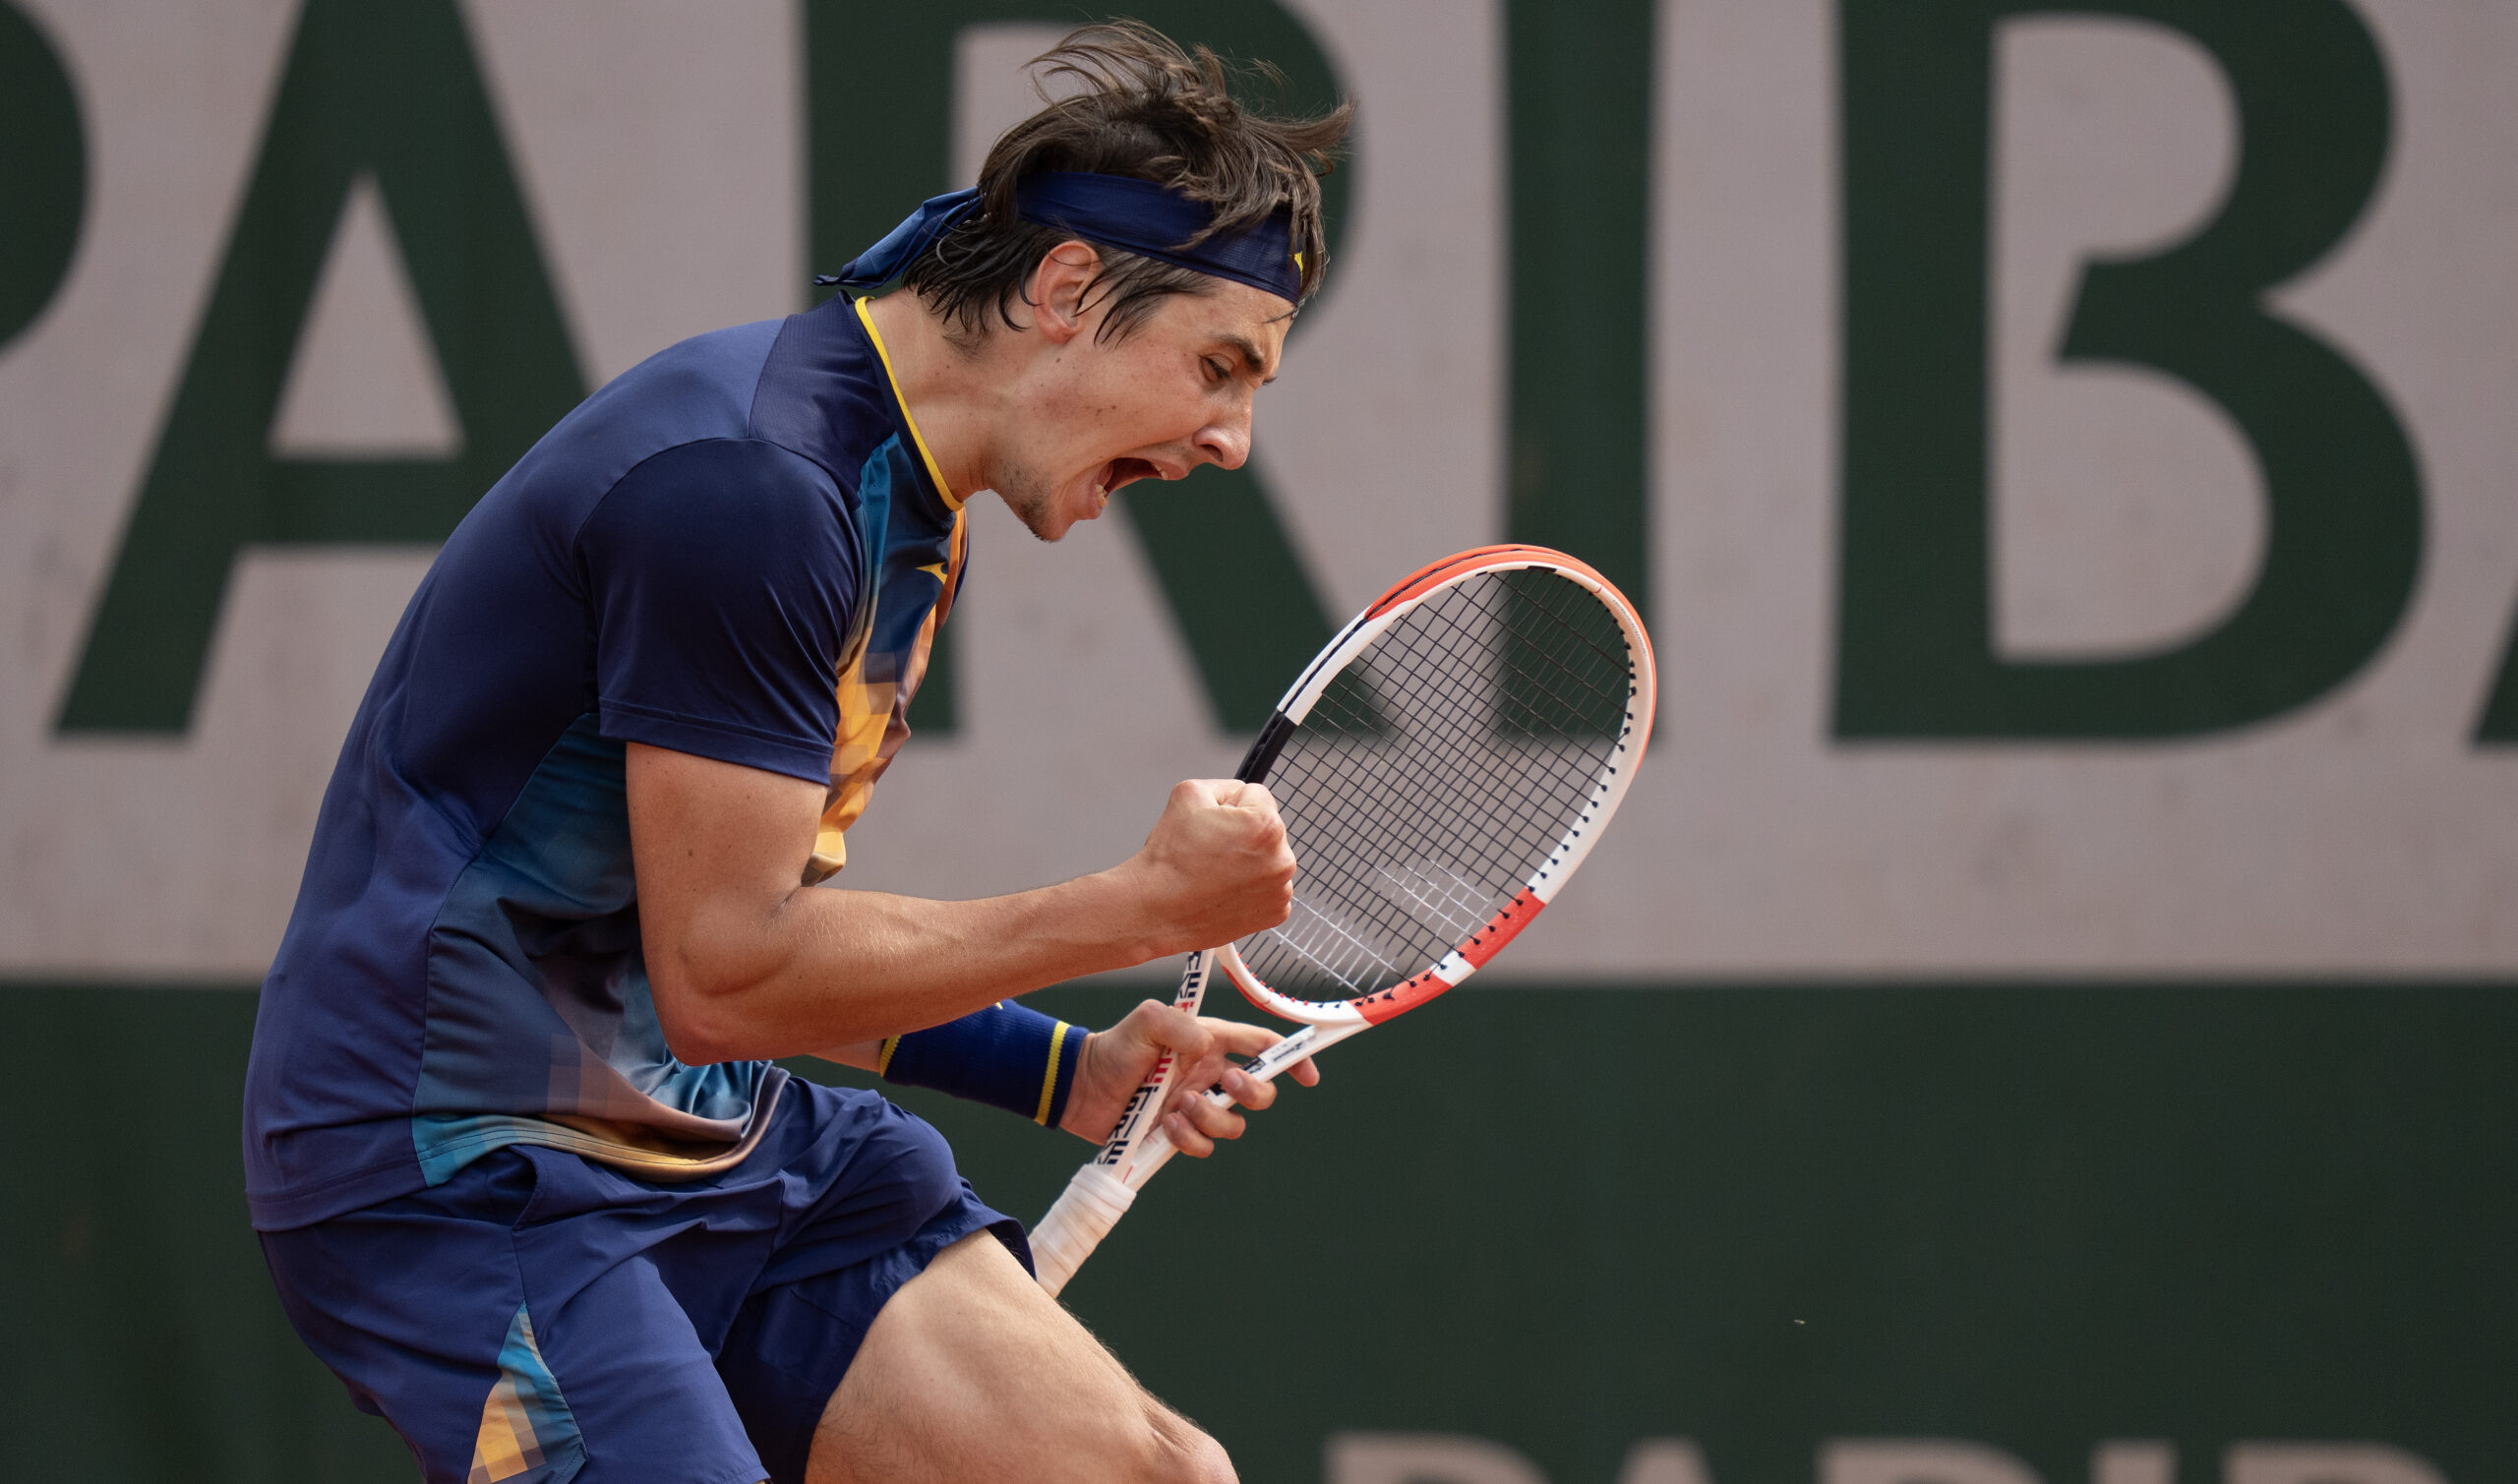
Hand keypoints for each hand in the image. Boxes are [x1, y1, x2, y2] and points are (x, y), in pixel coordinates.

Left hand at [1059, 998, 1321, 1156]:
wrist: (1081, 1087)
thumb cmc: (1115, 1048)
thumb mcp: (1145, 1020)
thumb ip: (1178, 1023)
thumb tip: (1207, 1046)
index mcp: (1210, 1043)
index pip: (1262, 1047)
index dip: (1290, 1059)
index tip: (1307, 1076)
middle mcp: (1209, 1076)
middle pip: (1260, 1093)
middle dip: (1253, 1092)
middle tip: (1225, 1083)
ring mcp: (1196, 1107)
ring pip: (1234, 1124)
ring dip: (1212, 1117)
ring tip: (1178, 1106)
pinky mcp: (1180, 1134)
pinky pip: (1204, 1146)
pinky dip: (1191, 1139)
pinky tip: (1167, 1126)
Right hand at [1112, 779, 1296, 958]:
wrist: (1156, 910)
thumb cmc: (1169, 862)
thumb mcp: (1188, 794)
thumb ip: (1223, 785)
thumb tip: (1237, 793)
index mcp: (1266, 827)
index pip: (1257, 795)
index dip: (1229, 806)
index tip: (1213, 826)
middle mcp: (1281, 860)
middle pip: (1267, 829)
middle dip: (1243, 834)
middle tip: (1211, 851)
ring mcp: (1280, 891)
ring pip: (1268, 859)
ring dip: (1250, 862)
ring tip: (1216, 873)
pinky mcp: (1274, 913)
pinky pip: (1268, 888)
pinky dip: (1251, 889)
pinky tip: (1225, 891)